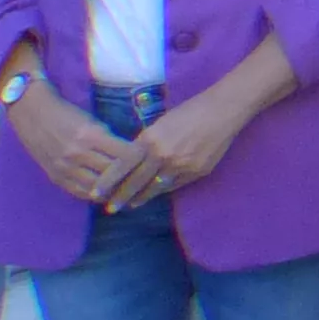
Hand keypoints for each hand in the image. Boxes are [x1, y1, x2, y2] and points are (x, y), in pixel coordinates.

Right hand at [6, 80, 134, 204]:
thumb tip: (133, 155)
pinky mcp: (55, 176)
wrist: (32, 114)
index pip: (125, 155)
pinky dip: (96, 194)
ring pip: (98, 187)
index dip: (140, 160)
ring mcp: (65, 167)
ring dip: (114, 190)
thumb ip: (109, 138)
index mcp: (91, 135)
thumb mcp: (92, 120)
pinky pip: (80, 192)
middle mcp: (78, 153)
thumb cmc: (67, 113)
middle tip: (144, 181)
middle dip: (130, 178)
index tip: (150, 162)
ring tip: (128, 191)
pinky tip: (107, 194)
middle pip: (113, 173)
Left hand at [94, 88, 253, 212]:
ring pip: (155, 188)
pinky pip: (175, 185)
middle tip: (111, 208)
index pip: (122, 166)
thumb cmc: (189, 111)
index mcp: (150, 140)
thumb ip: (146, 143)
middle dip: (122, 197)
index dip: (107, 182)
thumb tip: (134, 161)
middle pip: (136, 182)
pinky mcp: (197, 172)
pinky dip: (164, 189)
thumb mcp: (160, 123)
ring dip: (142, 198)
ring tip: (132, 205)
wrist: (223, 111)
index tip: (95, 194)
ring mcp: (181, 166)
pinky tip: (157, 192)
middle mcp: (162, 156)